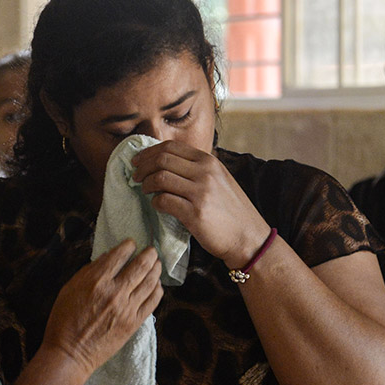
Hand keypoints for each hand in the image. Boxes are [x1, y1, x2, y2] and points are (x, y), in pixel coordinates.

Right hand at [43, 239, 162, 375]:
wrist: (70, 354)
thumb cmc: (64, 321)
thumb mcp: (69, 289)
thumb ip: (88, 272)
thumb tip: (106, 258)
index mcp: (95, 281)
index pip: (119, 255)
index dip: (128, 246)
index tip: (131, 243)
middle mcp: (114, 292)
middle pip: (141, 266)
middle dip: (148, 254)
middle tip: (151, 250)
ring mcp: (127, 308)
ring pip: (150, 282)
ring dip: (156, 269)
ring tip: (156, 264)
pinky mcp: (134, 323)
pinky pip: (153, 301)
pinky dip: (157, 289)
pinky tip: (156, 285)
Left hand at [131, 141, 269, 268]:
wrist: (249, 237)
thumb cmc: (230, 210)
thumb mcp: (219, 179)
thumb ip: (197, 169)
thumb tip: (165, 162)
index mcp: (209, 161)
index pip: (171, 147)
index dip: (149, 152)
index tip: (137, 160)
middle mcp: (205, 173)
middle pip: (162, 160)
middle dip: (143, 167)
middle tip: (135, 176)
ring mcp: (200, 193)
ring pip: (160, 178)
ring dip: (146, 184)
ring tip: (144, 191)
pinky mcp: (195, 214)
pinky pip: (164, 201)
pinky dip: (155, 202)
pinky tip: (157, 205)